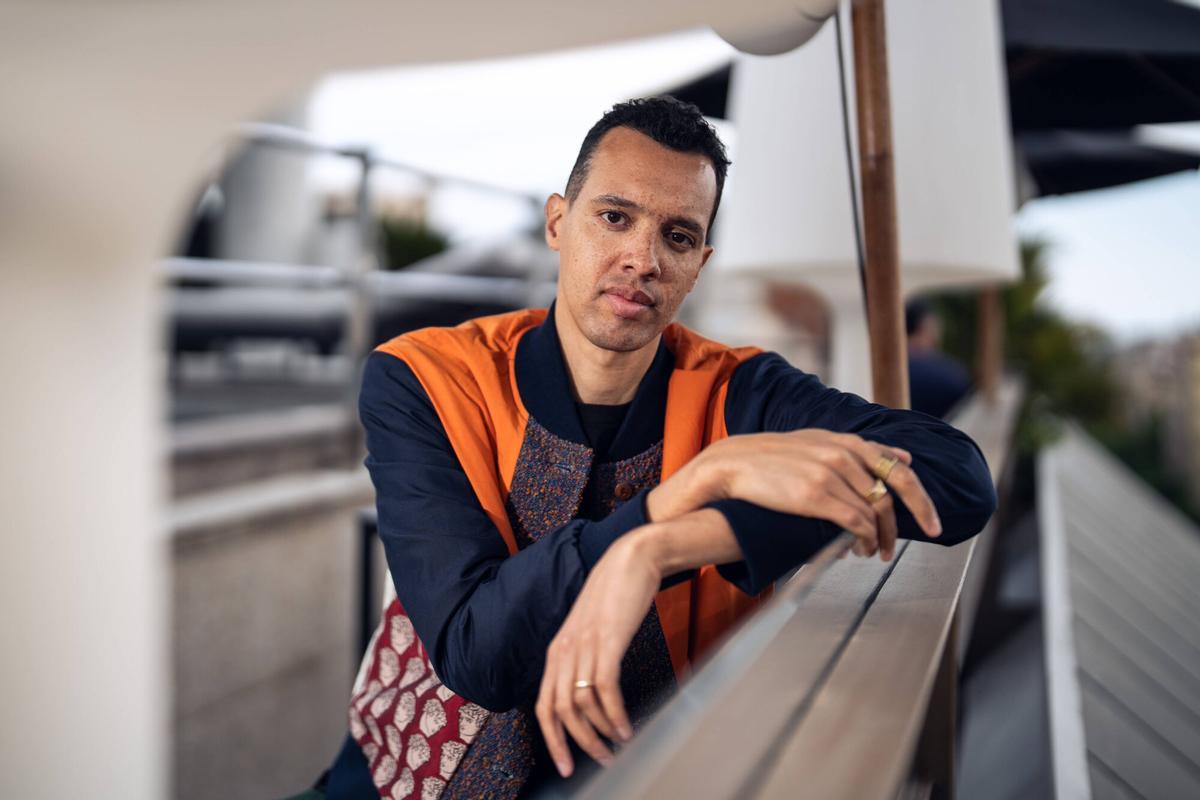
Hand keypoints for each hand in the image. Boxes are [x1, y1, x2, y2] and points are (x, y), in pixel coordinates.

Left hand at [534, 531, 658, 776]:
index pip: (543, 705)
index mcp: (557, 650)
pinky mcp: (607, 641)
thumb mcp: (592, 630)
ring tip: (620, 744)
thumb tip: (593, 693)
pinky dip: (615, 714)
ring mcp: (584, 645)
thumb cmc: (616, 595)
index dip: (552, 739)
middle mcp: (565, 650)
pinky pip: (605, 689)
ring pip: (581, 705)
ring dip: (601, 732)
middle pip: (560, 711)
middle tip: (602, 761)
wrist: (632, 559)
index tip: (566, 765)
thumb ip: (586, 657)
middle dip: (579, 744)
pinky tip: (626, 727)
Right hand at [703, 430, 940, 561]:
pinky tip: (860, 549)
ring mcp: (830, 474)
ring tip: (879, 551)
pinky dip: (865, 540)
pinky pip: (855, 522)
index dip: (921, 497)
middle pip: (894, 491)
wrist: (733, 464)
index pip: (899, 468)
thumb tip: (903, 457)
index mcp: (846, 441)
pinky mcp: (815, 495)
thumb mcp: (819, 441)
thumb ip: (860, 449)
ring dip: (884, 536)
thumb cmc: (773, 458)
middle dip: (917, 517)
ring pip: (876, 510)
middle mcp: (842, 454)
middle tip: (927, 536)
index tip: (932, 520)